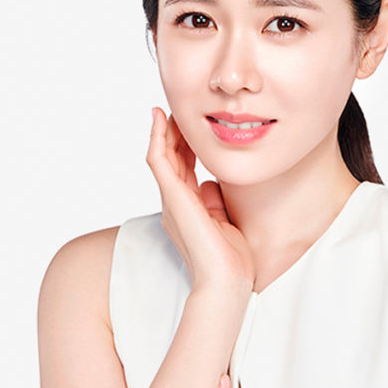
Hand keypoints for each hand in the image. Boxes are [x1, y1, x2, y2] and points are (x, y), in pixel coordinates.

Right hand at [146, 107, 254, 294]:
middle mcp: (175, 203)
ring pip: (161, 155)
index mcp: (187, 208)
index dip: (184, 145)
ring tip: (167, 108)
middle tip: (177, 109)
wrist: (227, 279)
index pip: (182, 168)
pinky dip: (157, 137)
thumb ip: (215, 200)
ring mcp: (171, 200)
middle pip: (170, 158)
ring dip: (164, 130)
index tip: (190, 125)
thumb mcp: (224, 220)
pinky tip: (160, 118)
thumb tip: (212, 182)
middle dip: (173, 133)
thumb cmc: (230, 258)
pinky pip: (158, 159)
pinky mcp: (173, 197)